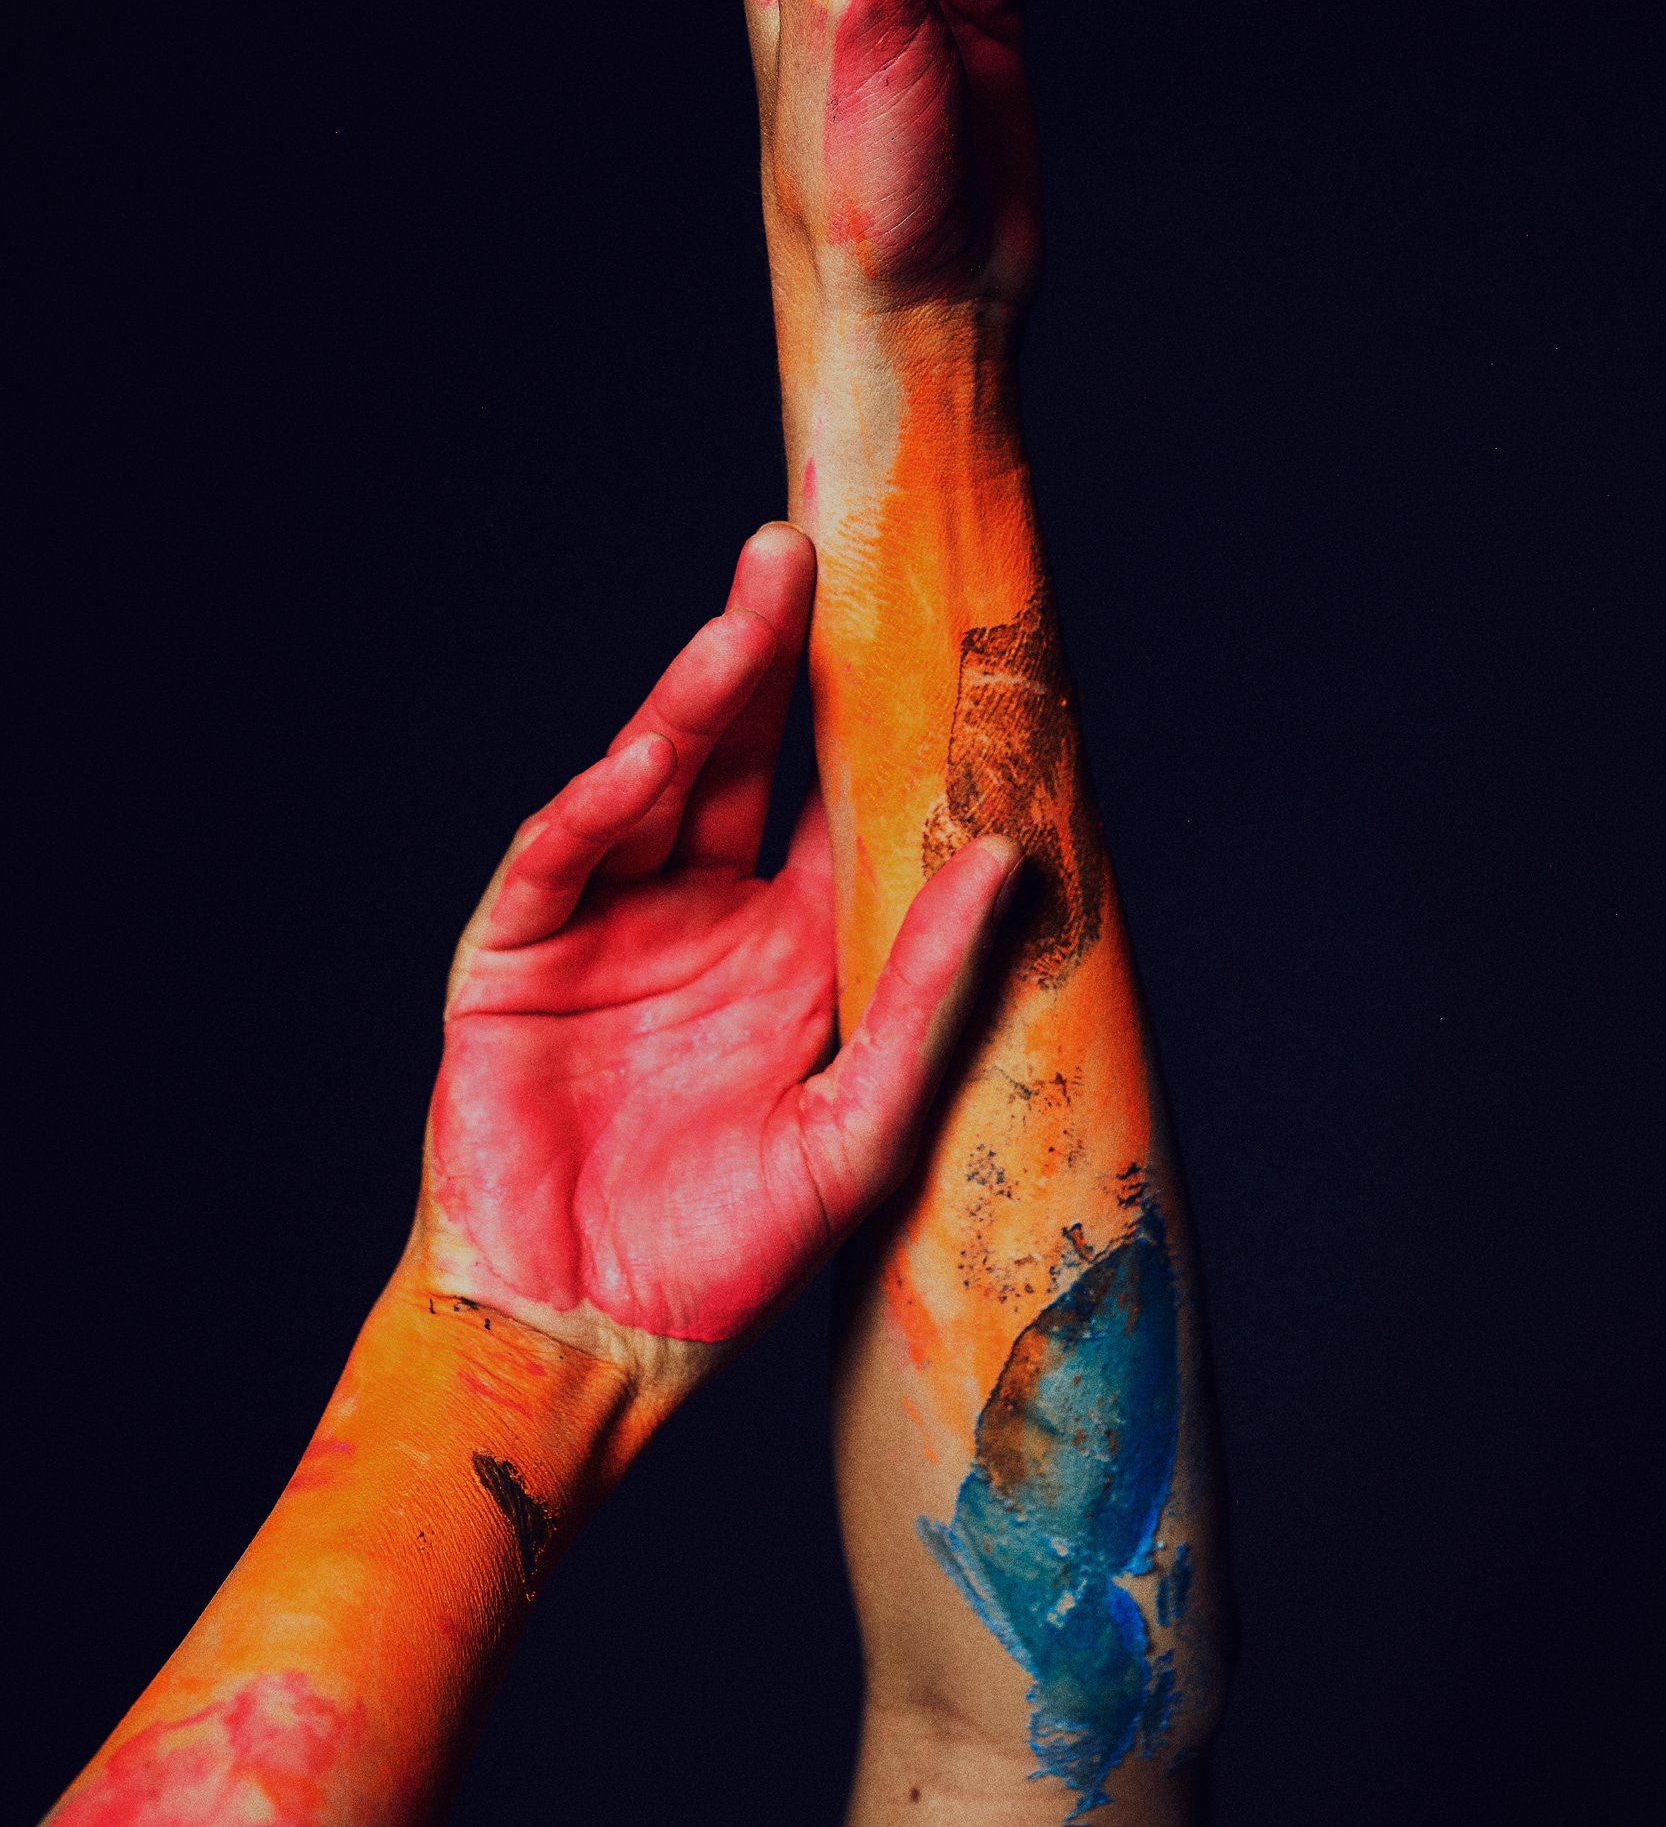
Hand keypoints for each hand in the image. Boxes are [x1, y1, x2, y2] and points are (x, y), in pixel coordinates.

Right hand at [410, 524, 1017, 1398]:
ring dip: (687, 706)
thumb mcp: (858, 1126)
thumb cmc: (731, 1254)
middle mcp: (698, 915)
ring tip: (737, 633)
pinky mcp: (515, 957)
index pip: (826, 799)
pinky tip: (641, 760)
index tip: (898, 614)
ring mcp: (603, 927)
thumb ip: (927, 993)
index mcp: (788, 947)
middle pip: (731, 757)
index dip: (853, 712)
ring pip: (645, 784)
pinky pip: (556, 861)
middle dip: (760, 655)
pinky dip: (594, 806)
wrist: (592, 1339)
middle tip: (792, 553)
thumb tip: (1006, 861)